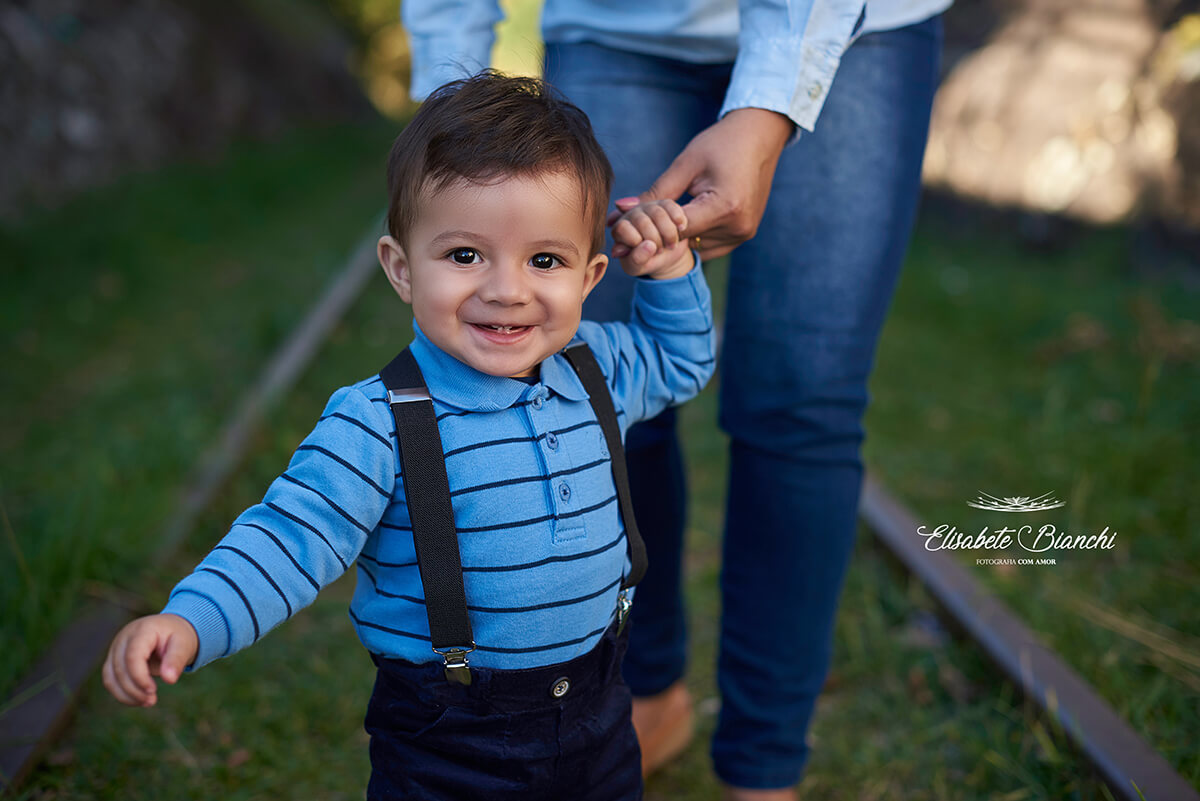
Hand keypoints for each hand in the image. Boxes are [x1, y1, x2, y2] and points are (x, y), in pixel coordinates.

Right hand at [102, 613, 197, 706]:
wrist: (170, 631)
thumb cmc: (177, 637)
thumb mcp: (184, 645)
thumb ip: (176, 660)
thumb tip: (169, 680)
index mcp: (142, 630)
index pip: (132, 656)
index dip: (139, 677)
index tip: (153, 690)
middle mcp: (124, 638)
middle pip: (120, 668)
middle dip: (134, 689)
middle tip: (152, 701)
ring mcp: (116, 649)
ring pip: (111, 677)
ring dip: (126, 695)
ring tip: (147, 702)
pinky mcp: (113, 660)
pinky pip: (110, 680)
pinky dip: (122, 693)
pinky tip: (138, 700)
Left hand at [609, 198, 693, 279]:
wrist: (664, 255)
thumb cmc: (645, 261)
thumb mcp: (636, 267)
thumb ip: (636, 260)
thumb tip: (649, 246)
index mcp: (619, 229)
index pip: (622, 228)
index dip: (636, 241)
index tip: (646, 252)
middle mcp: (631, 214)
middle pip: (642, 222)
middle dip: (655, 241)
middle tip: (660, 251)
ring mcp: (648, 207)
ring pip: (658, 213)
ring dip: (669, 233)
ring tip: (671, 245)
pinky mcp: (664, 204)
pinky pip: (671, 205)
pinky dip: (678, 219)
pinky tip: (681, 229)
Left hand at [611, 108, 793, 260]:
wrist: (760, 136)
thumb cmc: (721, 143)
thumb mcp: (686, 164)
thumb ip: (656, 193)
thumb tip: (621, 210)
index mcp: (725, 207)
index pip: (676, 231)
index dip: (648, 232)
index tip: (625, 232)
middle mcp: (738, 226)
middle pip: (685, 243)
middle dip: (659, 237)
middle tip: (636, 228)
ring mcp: (744, 233)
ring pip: (696, 248)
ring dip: (678, 239)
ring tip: (658, 223)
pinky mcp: (746, 233)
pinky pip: (711, 246)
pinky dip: (695, 238)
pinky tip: (682, 223)